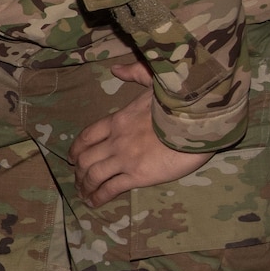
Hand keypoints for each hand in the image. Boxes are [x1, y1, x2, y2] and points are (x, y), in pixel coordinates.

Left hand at [68, 60, 206, 205]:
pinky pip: (111, 188)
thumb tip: (116, 68)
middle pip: (86, 158)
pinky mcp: (138, 175)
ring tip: (84, 195)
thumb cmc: (179, 101)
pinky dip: (99, 196)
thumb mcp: (155, 80)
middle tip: (78, 181)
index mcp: (118, 119)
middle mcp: (116, 140)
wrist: (197, 121)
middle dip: (79, 171)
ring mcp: (125, 159)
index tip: (72, 157)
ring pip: (94, 175)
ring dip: (85, 186)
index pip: (88, 135)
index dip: (76, 148)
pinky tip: (94, 202)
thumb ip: (135, 73)